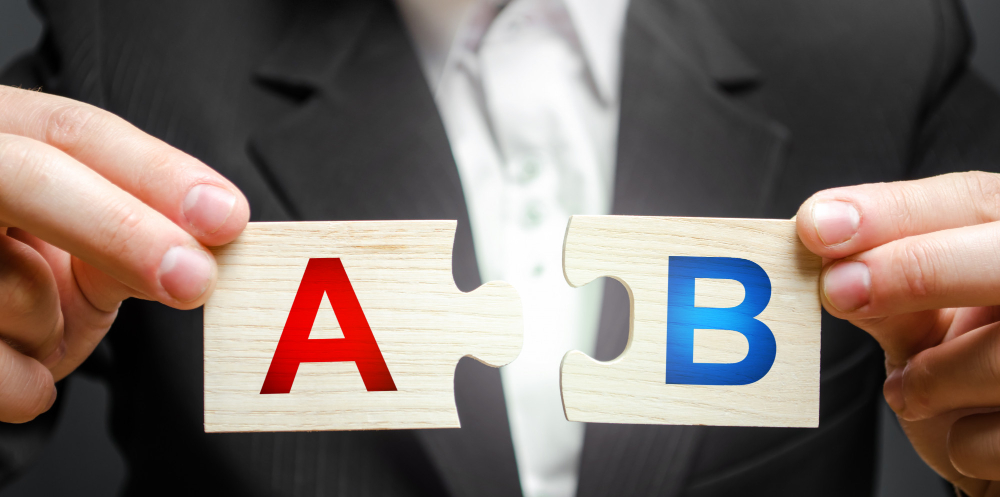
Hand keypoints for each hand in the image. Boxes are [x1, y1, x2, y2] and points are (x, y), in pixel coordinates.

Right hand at [0, 86, 248, 422]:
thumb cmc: (11, 279)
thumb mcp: (73, 250)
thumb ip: (129, 237)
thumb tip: (203, 254)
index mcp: (1, 139)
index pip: (76, 132)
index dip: (157, 173)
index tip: (224, 216)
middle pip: (30, 176)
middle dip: (121, 229)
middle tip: (194, 278)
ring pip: (11, 282)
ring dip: (50, 325)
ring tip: (33, 326)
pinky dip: (24, 384)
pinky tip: (26, 376)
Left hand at [796, 171, 999, 495]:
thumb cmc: (967, 376)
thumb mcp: (923, 324)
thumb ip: (886, 291)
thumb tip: (829, 266)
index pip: (973, 202)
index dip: (894, 211)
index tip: (818, 226)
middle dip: (916, 270)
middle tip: (839, 289)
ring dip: (932, 379)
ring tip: (911, 390)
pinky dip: (961, 441)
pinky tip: (961, 432)